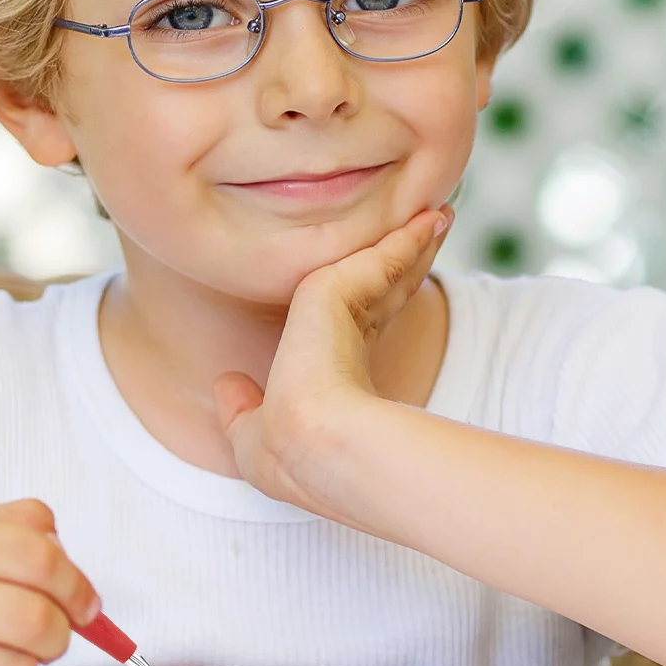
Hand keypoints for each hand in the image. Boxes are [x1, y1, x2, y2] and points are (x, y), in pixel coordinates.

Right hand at [213, 206, 451, 514]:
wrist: (310, 439)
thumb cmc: (290, 450)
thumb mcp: (260, 436)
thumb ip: (243, 410)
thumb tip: (223, 384)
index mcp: (315, 361)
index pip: (356, 318)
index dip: (379, 295)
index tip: (402, 277)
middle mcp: (320, 327)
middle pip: (377, 284)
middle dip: (403, 256)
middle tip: (431, 225)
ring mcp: (323, 305)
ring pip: (385, 266)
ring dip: (414, 240)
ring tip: (442, 215)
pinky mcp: (327, 290)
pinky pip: (385, 259)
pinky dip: (408, 238)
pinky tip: (434, 220)